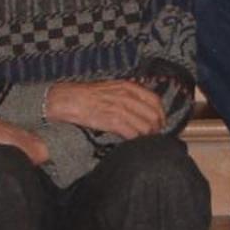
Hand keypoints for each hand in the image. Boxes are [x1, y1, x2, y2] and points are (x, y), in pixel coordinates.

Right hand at [45, 80, 164, 140]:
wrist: (68, 100)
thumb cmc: (88, 95)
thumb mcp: (112, 88)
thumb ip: (128, 95)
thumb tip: (142, 108)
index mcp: (128, 86)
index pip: (155, 100)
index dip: (161, 114)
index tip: (160, 123)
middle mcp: (127, 96)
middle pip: (154, 115)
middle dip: (157, 127)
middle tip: (154, 135)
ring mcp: (120, 109)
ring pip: (145, 126)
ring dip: (147, 136)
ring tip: (144, 140)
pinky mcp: (112, 121)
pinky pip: (132, 134)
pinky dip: (135, 140)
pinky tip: (132, 142)